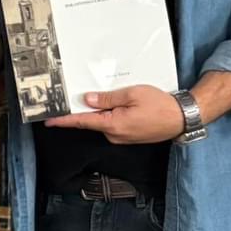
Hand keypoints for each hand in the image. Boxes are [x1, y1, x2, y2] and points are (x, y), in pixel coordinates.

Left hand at [44, 85, 183, 144]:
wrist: (181, 118)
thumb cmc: (159, 105)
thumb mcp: (131, 94)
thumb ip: (107, 98)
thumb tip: (87, 100)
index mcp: (113, 125)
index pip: (82, 122)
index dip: (64, 120)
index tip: (50, 121)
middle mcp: (114, 135)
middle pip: (92, 120)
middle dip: (86, 108)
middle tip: (85, 93)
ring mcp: (122, 138)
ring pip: (104, 122)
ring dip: (102, 110)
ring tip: (115, 96)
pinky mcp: (128, 136)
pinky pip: (113, 124)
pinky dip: (111, 114)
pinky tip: (121, 104)